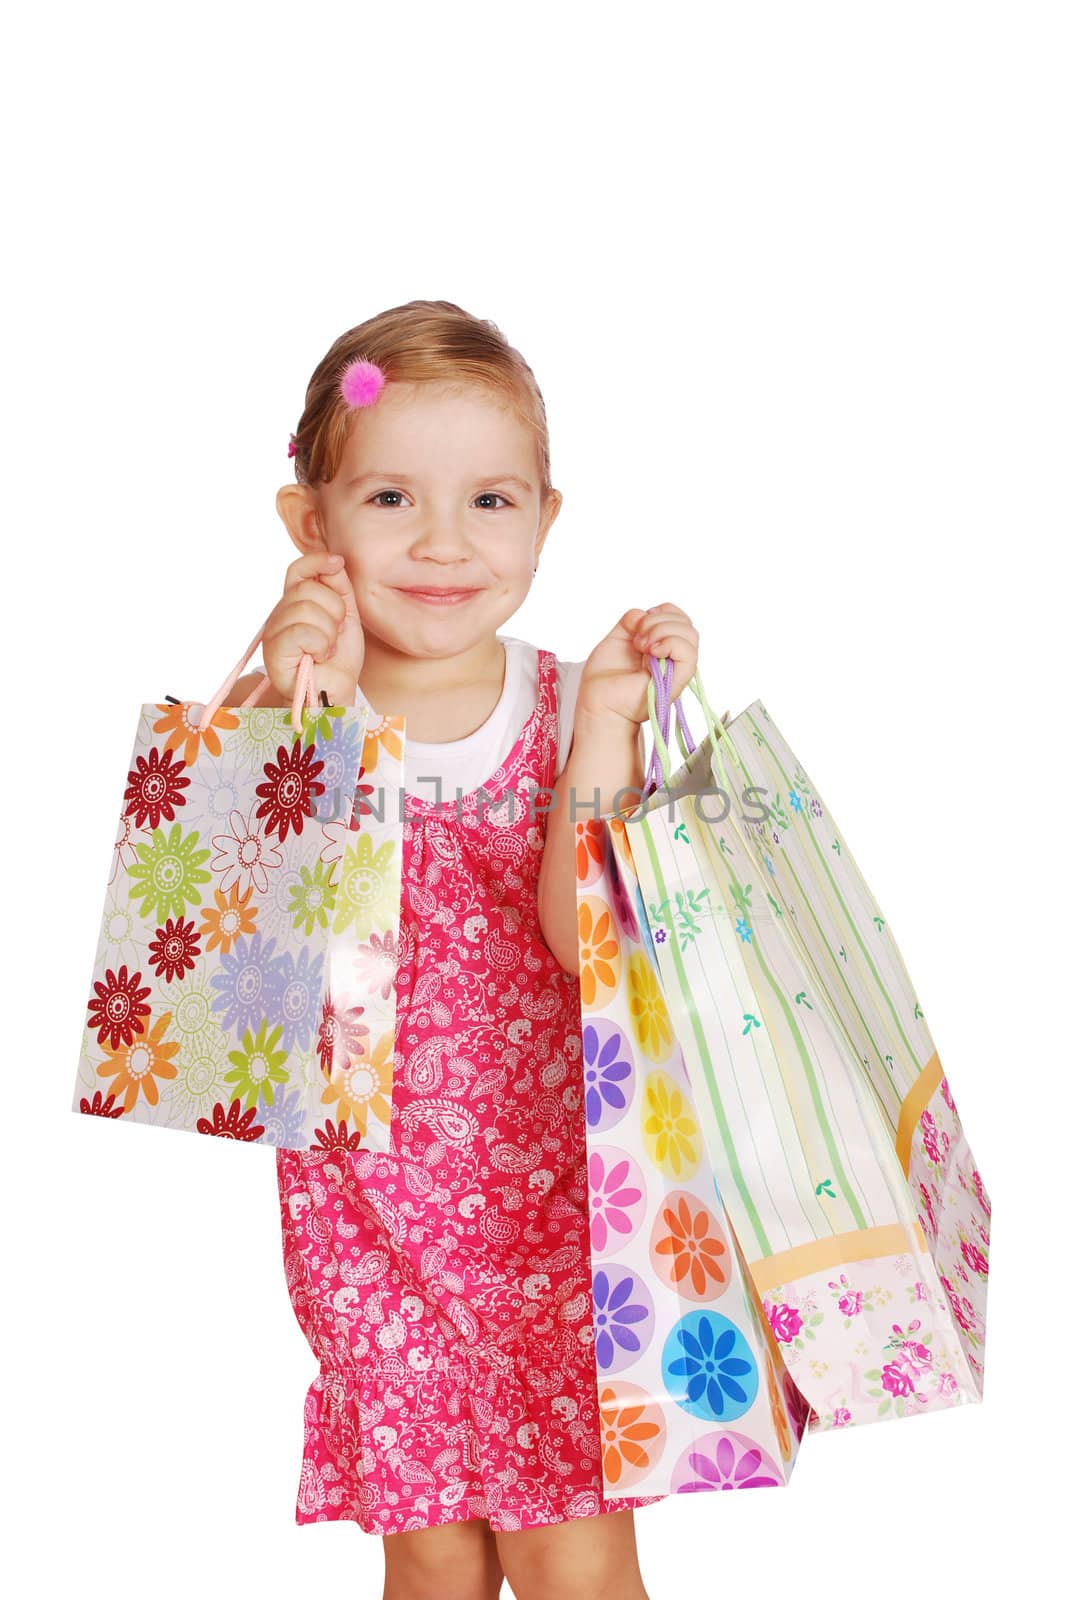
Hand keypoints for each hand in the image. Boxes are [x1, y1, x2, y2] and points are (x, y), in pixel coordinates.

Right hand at [262, 550, 364, 706]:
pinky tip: (319, 657)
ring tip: (328, 648)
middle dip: (334, 610)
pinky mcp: (274, 651)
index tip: (337, 562)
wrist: (336, 692)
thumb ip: (339, 588)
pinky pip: (302, 631)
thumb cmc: (338, 658)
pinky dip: (320, 644)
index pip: (298, 570)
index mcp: (295, 603)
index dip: (316, 561)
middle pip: (307, 589)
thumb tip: (334, 561)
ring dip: (329, 631)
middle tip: (336, 632)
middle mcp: (280, 614)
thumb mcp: (346, 616)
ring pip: (305, 609)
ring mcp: (274, 632)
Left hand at [577, 604, 699, 728]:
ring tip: (642, 646)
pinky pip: (688, 654)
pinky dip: (671, 643)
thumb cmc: (603, 679)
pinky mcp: (677, 680)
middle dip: (657, 621)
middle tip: (637, 640)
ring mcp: (676, 669)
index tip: (640, 623)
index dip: (662, 612)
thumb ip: (630, 621)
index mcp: (660, 646)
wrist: (598, 703)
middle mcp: (671, 657)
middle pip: (685, 623)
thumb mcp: (615, 638)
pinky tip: (652, 652)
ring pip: (690, 635)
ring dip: (662, 631)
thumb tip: (644, 614)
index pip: (678, 618)